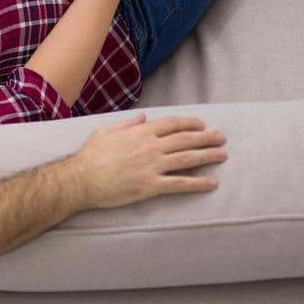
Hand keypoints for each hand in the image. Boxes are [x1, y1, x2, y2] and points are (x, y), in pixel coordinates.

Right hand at [69, 112, 227, 208]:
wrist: (81, 179)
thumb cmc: (90, 156)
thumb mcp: (105, 131)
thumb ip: (127, 123)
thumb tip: (143, 117)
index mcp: (140, 132)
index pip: (172, 124)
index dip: (190, 123)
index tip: (201, 124)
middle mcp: (150, 147)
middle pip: (185, 139)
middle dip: (206, 137)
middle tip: (221, 137)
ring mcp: (152, 166)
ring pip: (187, 159)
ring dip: (208, 156)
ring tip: (223, 155)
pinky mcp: (151, 186)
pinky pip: (180, 184)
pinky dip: (198, 183)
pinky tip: (212, 183)